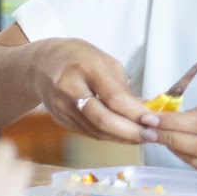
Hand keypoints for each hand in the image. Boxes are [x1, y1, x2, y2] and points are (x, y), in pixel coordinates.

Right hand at [29, 39, 147, 143]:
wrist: (42, 64)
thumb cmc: (78, 58)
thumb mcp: (104, 61)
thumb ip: (123, 87)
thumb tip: (146, 109)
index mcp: (85, 67)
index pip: (113, 96)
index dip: (134, 112)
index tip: (154, 120)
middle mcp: (69, 88)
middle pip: (102, 119)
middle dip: (130, 132)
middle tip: (152, 135)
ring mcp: (61, 107)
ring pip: (96, 130)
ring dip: (123, 137)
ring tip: (144, 137)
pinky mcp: (61, 120)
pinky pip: (89, 132)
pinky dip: (109, 136)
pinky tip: (125, 135)